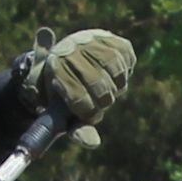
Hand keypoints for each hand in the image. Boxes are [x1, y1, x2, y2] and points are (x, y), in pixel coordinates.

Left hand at [15, 27, 137, 140]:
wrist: (64, 58)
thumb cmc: (63, 92)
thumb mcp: (64, 112)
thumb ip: (77, 129)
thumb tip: (93, 144)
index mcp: (54, 68)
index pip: (78, 98)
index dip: (88, 112)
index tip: (88, 113)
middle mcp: (69, 49)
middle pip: (101, 87)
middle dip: (103, 101)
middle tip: (98, 100)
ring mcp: (89, 39)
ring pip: (117, 73)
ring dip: (116, 86)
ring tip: (105, 86)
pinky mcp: (108, 36)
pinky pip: (127, 59)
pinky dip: (124, 70)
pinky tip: (113, 72)